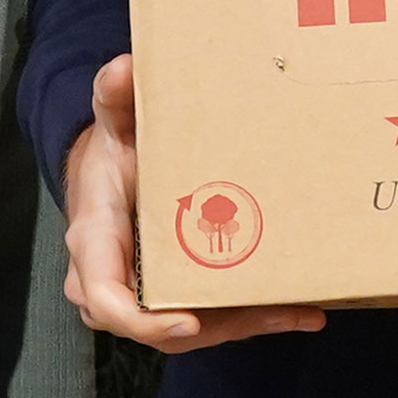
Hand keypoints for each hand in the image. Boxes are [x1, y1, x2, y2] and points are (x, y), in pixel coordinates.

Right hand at [59, 54, 325, 353]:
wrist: (111, 177)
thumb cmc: (113, 153)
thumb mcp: (112, 123)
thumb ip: (114, 98)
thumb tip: (123, 69)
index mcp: (95, 244)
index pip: (108, 300)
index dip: (145, 322)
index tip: (187, 322)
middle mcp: (114, 282)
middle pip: (161, 326)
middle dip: (219, 324)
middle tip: (273, 312)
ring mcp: (144, 298)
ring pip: (194, 329)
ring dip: (248, 324)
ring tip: (301, 312)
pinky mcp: (173, 300)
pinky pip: (210, 319)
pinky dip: (255, 317)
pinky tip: (301, 312)